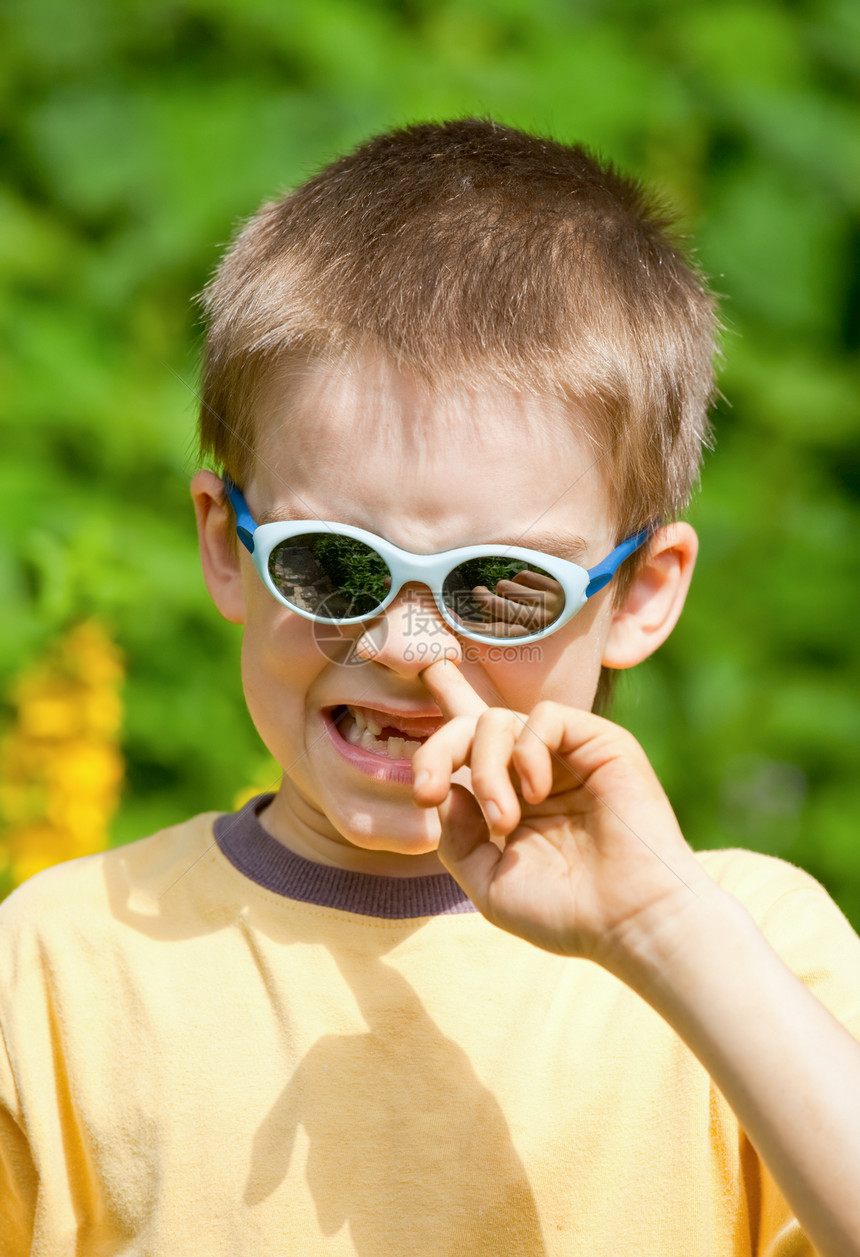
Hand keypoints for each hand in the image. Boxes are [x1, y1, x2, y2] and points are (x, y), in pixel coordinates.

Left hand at [412, 659, 708, 970]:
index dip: (439, 727)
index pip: (469, 745)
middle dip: (437, 750)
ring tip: (504, 821)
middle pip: (470, 725)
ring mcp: (568, 754)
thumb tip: (445, 791)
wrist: (630, 923)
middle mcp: (537, 770)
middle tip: (428, 792)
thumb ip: (456, 839)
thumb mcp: (490, 883)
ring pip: (498, 719)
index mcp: (512, 798)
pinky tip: (537, 793)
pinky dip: (526, 750)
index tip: (421, 783)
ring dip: (485, 769)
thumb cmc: (568, 912)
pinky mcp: (600, 742)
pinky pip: (545, 716)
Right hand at [459, 570, 565, 636]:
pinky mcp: (555, 587)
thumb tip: (459, 621)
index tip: (452, 615)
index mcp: (527, 637)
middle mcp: (537, 623)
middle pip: (494, 605)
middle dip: (481, 596)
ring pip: (506, 587)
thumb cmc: (539, 616)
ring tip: (515, 593)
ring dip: (506, 587)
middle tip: (478, 592)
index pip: (491, 632)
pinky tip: (531, 585)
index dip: (469, 625)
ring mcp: (548, 604)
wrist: (577, 601)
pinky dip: (522, 578)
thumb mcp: (520, 629)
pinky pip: (523, 575)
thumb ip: (495, 625)